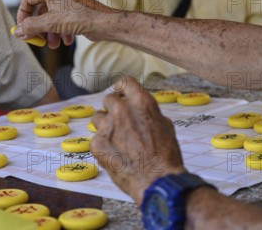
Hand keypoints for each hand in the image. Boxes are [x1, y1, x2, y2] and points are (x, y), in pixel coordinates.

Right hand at [14, 0, 113, 48]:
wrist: (103, 22)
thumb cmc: (78, 17)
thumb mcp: (50, 23)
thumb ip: (31, 27)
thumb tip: (17, 32)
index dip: (23, 14)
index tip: (22, 28)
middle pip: (40, 10)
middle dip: (39, 28)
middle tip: (37, 40)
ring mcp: (68, 0)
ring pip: (52, 17)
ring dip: (50, 33)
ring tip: (54, 45)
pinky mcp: (76, 10)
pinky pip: (62, 20)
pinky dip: (61, 31)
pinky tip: (66, 41)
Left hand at [90, 77, 185, 204]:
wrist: (157, 181)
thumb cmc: (165, 155)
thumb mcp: (165, 125)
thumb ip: (148, 112)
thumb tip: (139, 110)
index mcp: (140, 102)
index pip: (125, 82)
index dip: (122, 87)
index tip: (120, 92)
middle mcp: (121, 110)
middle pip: (109, 99)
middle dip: (114, 108)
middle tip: (121, 121)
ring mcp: (107, 126)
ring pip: (98, 117)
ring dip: (106, 124)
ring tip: (117, 139)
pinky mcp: (97, 144)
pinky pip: (96, 138)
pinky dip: (103, 144)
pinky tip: (115, 154)